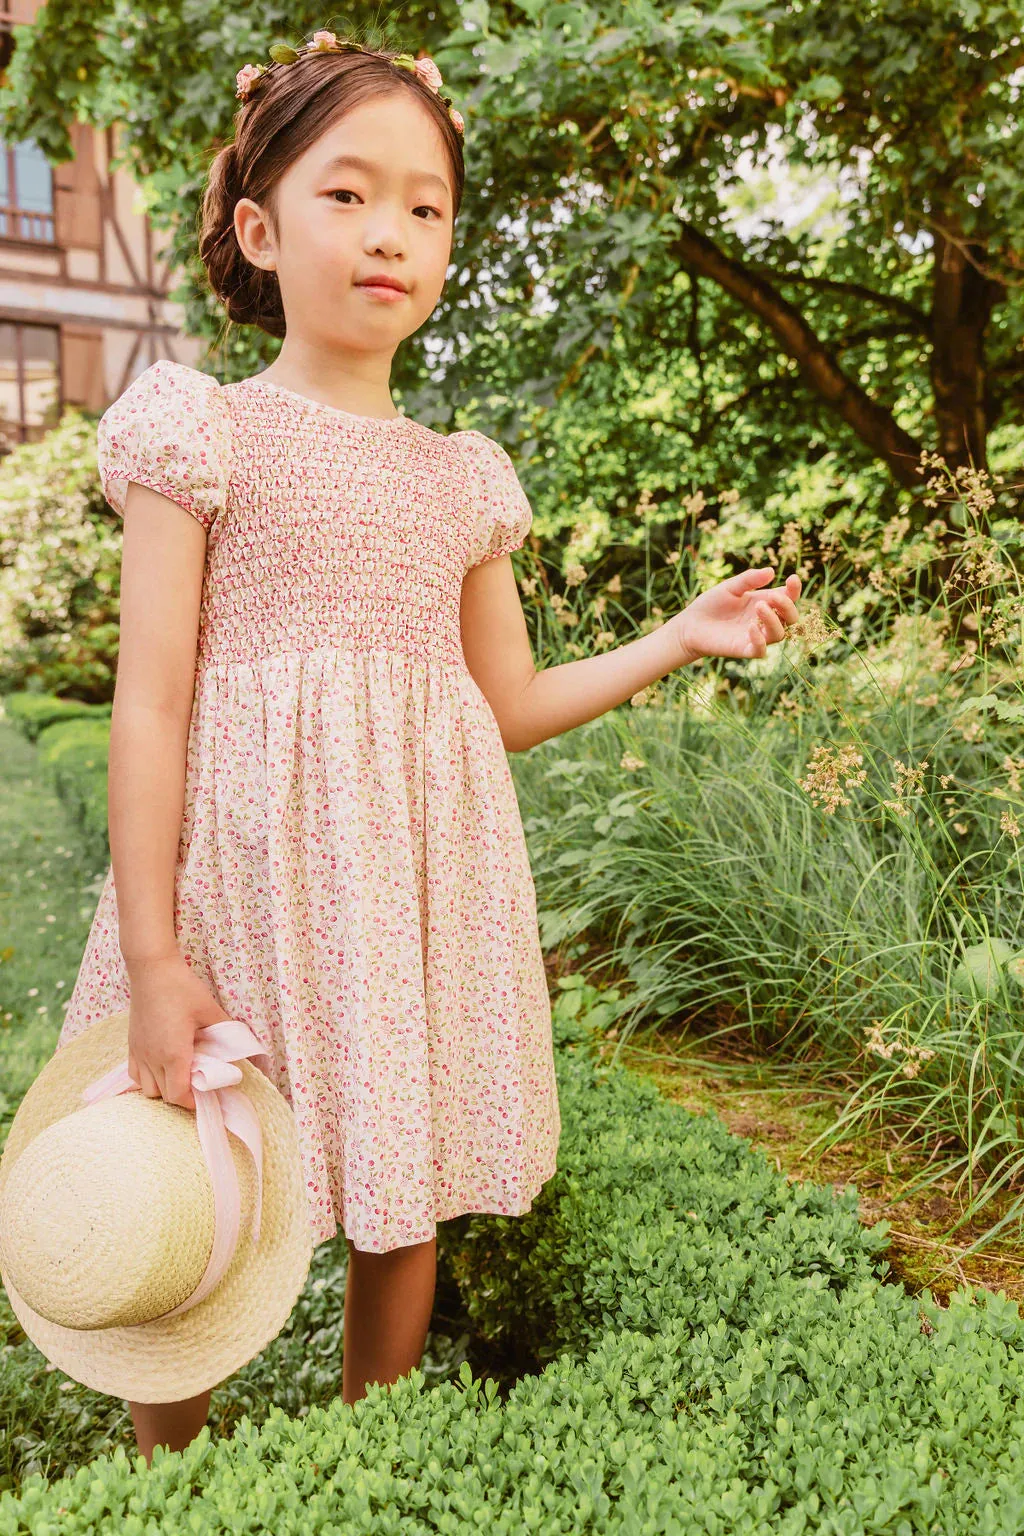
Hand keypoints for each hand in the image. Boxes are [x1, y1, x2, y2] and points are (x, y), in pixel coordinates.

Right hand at [125, 953, 233, 1112]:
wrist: (152, 969)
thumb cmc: (181, 988)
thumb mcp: (210, 1010)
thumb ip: (226, 1030)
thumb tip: (244, 1044)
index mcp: (173, 1054)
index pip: (178, 1095)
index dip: (192, 1103)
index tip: (205, 1097)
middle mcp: (152, 1058)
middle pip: (162, 1095)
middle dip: (180, 1096)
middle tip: (197, 1085)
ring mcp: (139, 1052)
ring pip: (146, 1088)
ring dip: (163, 1088)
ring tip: (179, 1076)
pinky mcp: (131, 1044)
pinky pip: (134, 1073)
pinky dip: (147, 1078)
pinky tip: (160, 1067)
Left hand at [671, 567, 801, 664]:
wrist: (690, 624)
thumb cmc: (711, 604)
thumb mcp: (730, 587)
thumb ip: (749, 579)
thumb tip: (771, 571)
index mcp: (764, 602)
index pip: (788, 598)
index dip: (794, 590)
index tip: (792, 578)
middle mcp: (764, 621)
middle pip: (790, 618)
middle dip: (787, 606)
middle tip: (773, 597)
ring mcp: (756, 636)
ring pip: (779, 634)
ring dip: (773, 620)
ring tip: (758, 607)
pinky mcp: (743, 649)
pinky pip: (760, 650)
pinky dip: (760, 640)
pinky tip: (750, 627)